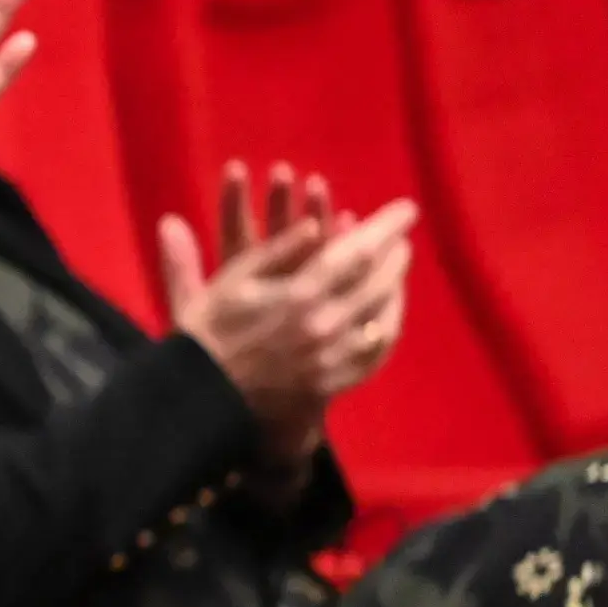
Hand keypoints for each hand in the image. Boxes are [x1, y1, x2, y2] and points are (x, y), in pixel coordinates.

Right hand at [156, 163, 417, 465]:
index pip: (358, 252)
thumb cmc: (209, 332)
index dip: (386, 227)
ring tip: (395, 272)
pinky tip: (385, 315)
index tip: (406, 208)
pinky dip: (387, 328)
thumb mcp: (230, 281)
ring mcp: (332, 359)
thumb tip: (314, 222)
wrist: (201, 398)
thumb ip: (275, 251)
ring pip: (383, 318)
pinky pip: (375, 353)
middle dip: (395, 255)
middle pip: (379, 284)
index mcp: (299, 296)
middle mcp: (325, 326)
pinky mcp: (333, 382)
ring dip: (396, 289)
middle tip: (401, 238)